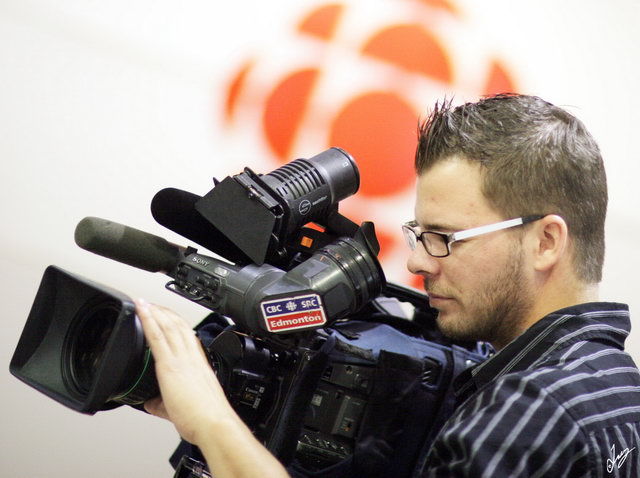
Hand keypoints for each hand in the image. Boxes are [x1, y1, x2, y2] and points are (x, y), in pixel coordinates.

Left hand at [135, 299, 289, 477]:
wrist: (212, 422)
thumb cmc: (205, 417)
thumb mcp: (181, 408)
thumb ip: (162, 404)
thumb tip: (151, 403)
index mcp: (198, 364)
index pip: (187, 337)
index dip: (176, 323)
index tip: (168, 316)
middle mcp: (191, 358)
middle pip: (178, 326)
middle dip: (165, 312)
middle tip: (152, 303)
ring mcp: (181, 359)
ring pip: (168, 326)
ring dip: (155, 311)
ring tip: (144, 302)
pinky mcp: (169, 365)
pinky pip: (157, 337)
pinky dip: (148, 321)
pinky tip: (141, 311)